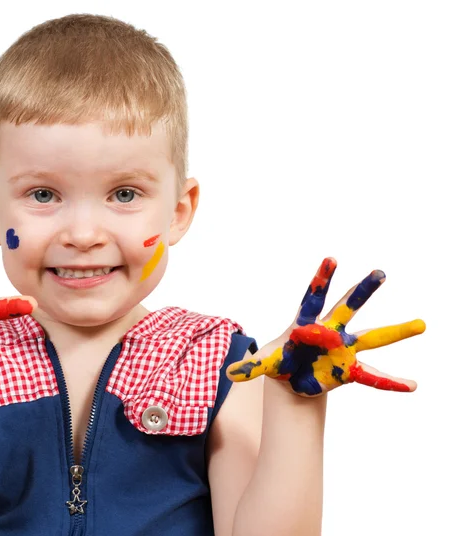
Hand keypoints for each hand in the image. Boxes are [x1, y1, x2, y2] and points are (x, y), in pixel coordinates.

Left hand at [226, 257, 424, 395]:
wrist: (293, 376)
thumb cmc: (281, 360)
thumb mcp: (266, 363)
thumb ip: (252, 367)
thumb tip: (231, 374)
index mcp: (306, 322)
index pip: (313, 296)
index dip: (322, 279)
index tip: (332, 257)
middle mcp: (330, 331)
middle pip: (348, 307)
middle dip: (362, 290)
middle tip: (379, 271)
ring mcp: (344, 349)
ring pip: (371, 336)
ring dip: (395, 331)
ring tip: (422, 324)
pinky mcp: (349, 370)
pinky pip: (373, 376)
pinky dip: (391, 381)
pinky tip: (412, 385)